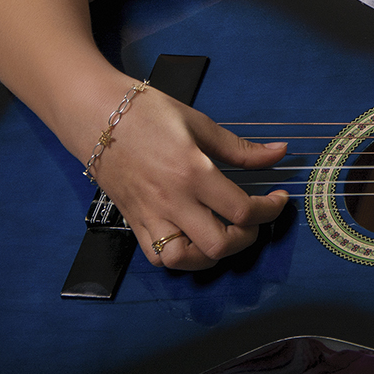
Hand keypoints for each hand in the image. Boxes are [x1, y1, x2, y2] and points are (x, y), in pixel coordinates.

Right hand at [92, 86, 290, 270]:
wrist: (94, 113)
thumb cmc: (146, 113)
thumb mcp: (199, 123)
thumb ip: (240, 148)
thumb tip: (279, 153)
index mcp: (192, 172)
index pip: (242, 210)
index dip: (270, 210)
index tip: (278, 200)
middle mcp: (171, 200)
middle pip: (218, 245)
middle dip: (246, 237)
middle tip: (253, 219)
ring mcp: (148, 215)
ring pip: (184, 260)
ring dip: (211, 254)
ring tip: (223, 233)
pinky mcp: (133, 221)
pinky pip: (157, 256)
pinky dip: (179, 256)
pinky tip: (193, 238)